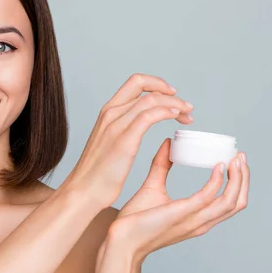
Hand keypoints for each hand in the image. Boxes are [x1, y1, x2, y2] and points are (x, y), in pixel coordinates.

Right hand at [59, 73, 193, 208]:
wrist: (84, 190)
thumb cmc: (97, 172)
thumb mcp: (109, 142)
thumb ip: (121, 128)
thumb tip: (138, 126)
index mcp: (107, 112)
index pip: (135, 83)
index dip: (157, 83)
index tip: (172, 95)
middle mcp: (111, 113)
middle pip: (143, 84)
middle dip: (168, 90)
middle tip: (185, 106)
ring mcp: (116, 124)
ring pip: (150, 99)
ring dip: (174, 104)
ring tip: (187, 115)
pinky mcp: (124, 139)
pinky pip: (149, 116)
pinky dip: (166, 112)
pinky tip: (176, 118)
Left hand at [107, 140, 249, 262]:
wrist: (120, 238)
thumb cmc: (134, 220)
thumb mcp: (152, 188)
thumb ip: (161, 166)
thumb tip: (168, 144)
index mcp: (197, 218)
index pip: (229, 203)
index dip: (238, 183)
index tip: (235, 161)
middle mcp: (200, 222)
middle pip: (237, 202)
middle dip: (243, 178)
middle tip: (240, 156)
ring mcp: (193, 220)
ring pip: (230, 202)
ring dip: (237, 178)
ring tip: (235, 159)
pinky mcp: (181, 214)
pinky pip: (208, 198)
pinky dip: (217, 181)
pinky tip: (217, 166)